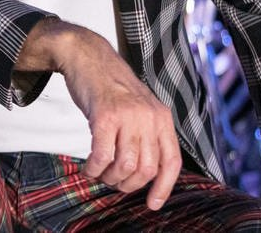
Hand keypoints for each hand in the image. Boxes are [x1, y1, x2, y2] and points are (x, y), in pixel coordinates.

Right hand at [15, 19, 182, 209]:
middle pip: (147, 169)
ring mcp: (128, 116)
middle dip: (128, 184)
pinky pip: (102, 156)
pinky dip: (94, 169)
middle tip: (114, 181)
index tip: (153, 204)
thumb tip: (145, 173)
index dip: (164, 187)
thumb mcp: (140, 108)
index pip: (171, 161)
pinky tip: (88, 167)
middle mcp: (149, 117)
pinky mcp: (105, 116)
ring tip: (100, 173)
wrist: (89, 57)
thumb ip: (146, 134)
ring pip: (125, 166)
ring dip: (109, 178)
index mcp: (161, 117)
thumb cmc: (111, 87)